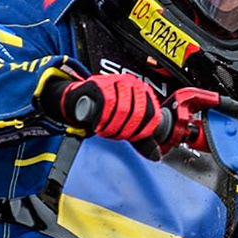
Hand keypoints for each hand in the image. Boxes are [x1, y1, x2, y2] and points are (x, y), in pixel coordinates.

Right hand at [40, 72, 166, 142]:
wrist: (82, 101)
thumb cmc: (107, 112)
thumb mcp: (127, 125)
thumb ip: (141, 139)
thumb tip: (156, 156)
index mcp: (145, 92)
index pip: (152, 115)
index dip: (142, 132)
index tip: (131, 139)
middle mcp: (133, 84)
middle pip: (137, 113)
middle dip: (125, 131)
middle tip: (114, 136)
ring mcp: (117, 81)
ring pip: (122, 109)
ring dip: (113, 127)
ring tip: (105, 132)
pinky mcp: (101, 83)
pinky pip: (106, 103)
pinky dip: (103, 118)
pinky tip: (98, 125)